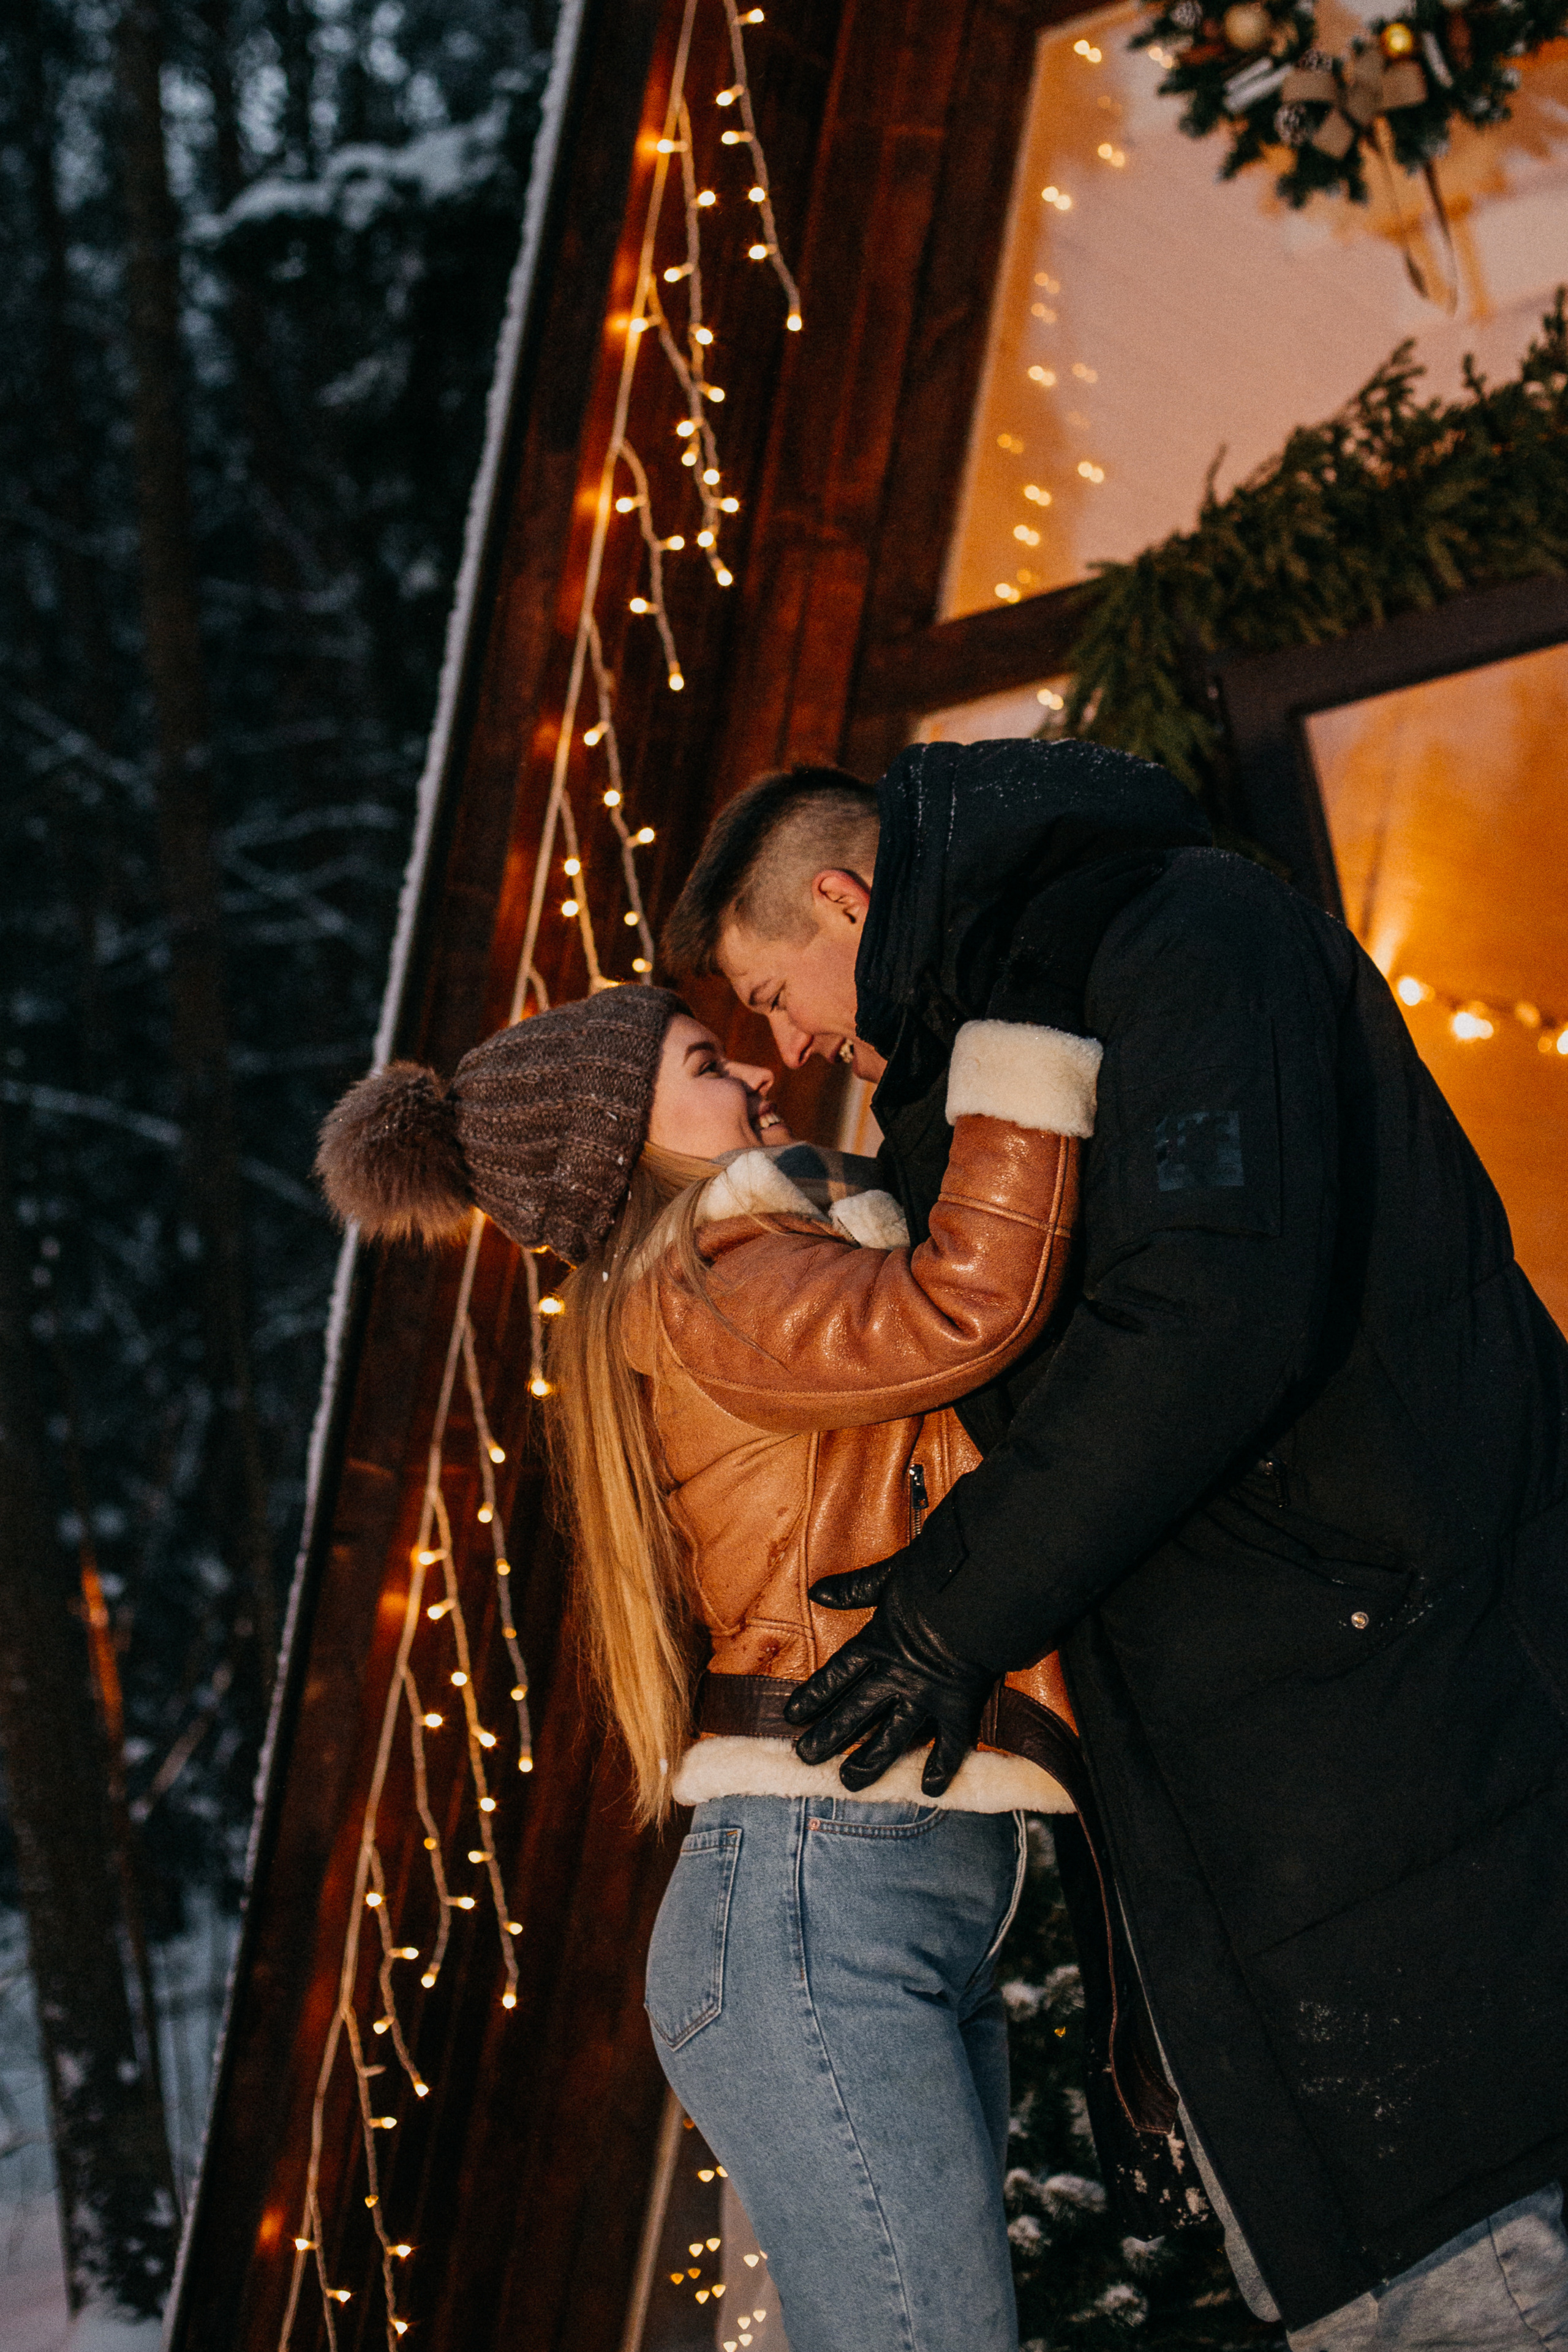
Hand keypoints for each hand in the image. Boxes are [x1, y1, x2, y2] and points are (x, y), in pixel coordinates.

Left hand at [782, 1553, 994, 1796]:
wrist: (977, 1593)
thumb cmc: (934, 1578)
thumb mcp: (887, 1577)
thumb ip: (853, 1589)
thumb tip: (817, 1592)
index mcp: (875, 1645)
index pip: (835, 1677)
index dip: (813, 1697)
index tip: (791, 1715)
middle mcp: (895, 1677)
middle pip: (853, 1714)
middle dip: (827, 1737)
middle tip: (805, 1758)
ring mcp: (925, 1696)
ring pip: (891, 1738)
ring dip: (868, 1762)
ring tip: (848, 1782)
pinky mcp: (958, 1706)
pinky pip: (949, 1746)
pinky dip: (941, 1769)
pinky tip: (930, 1792)